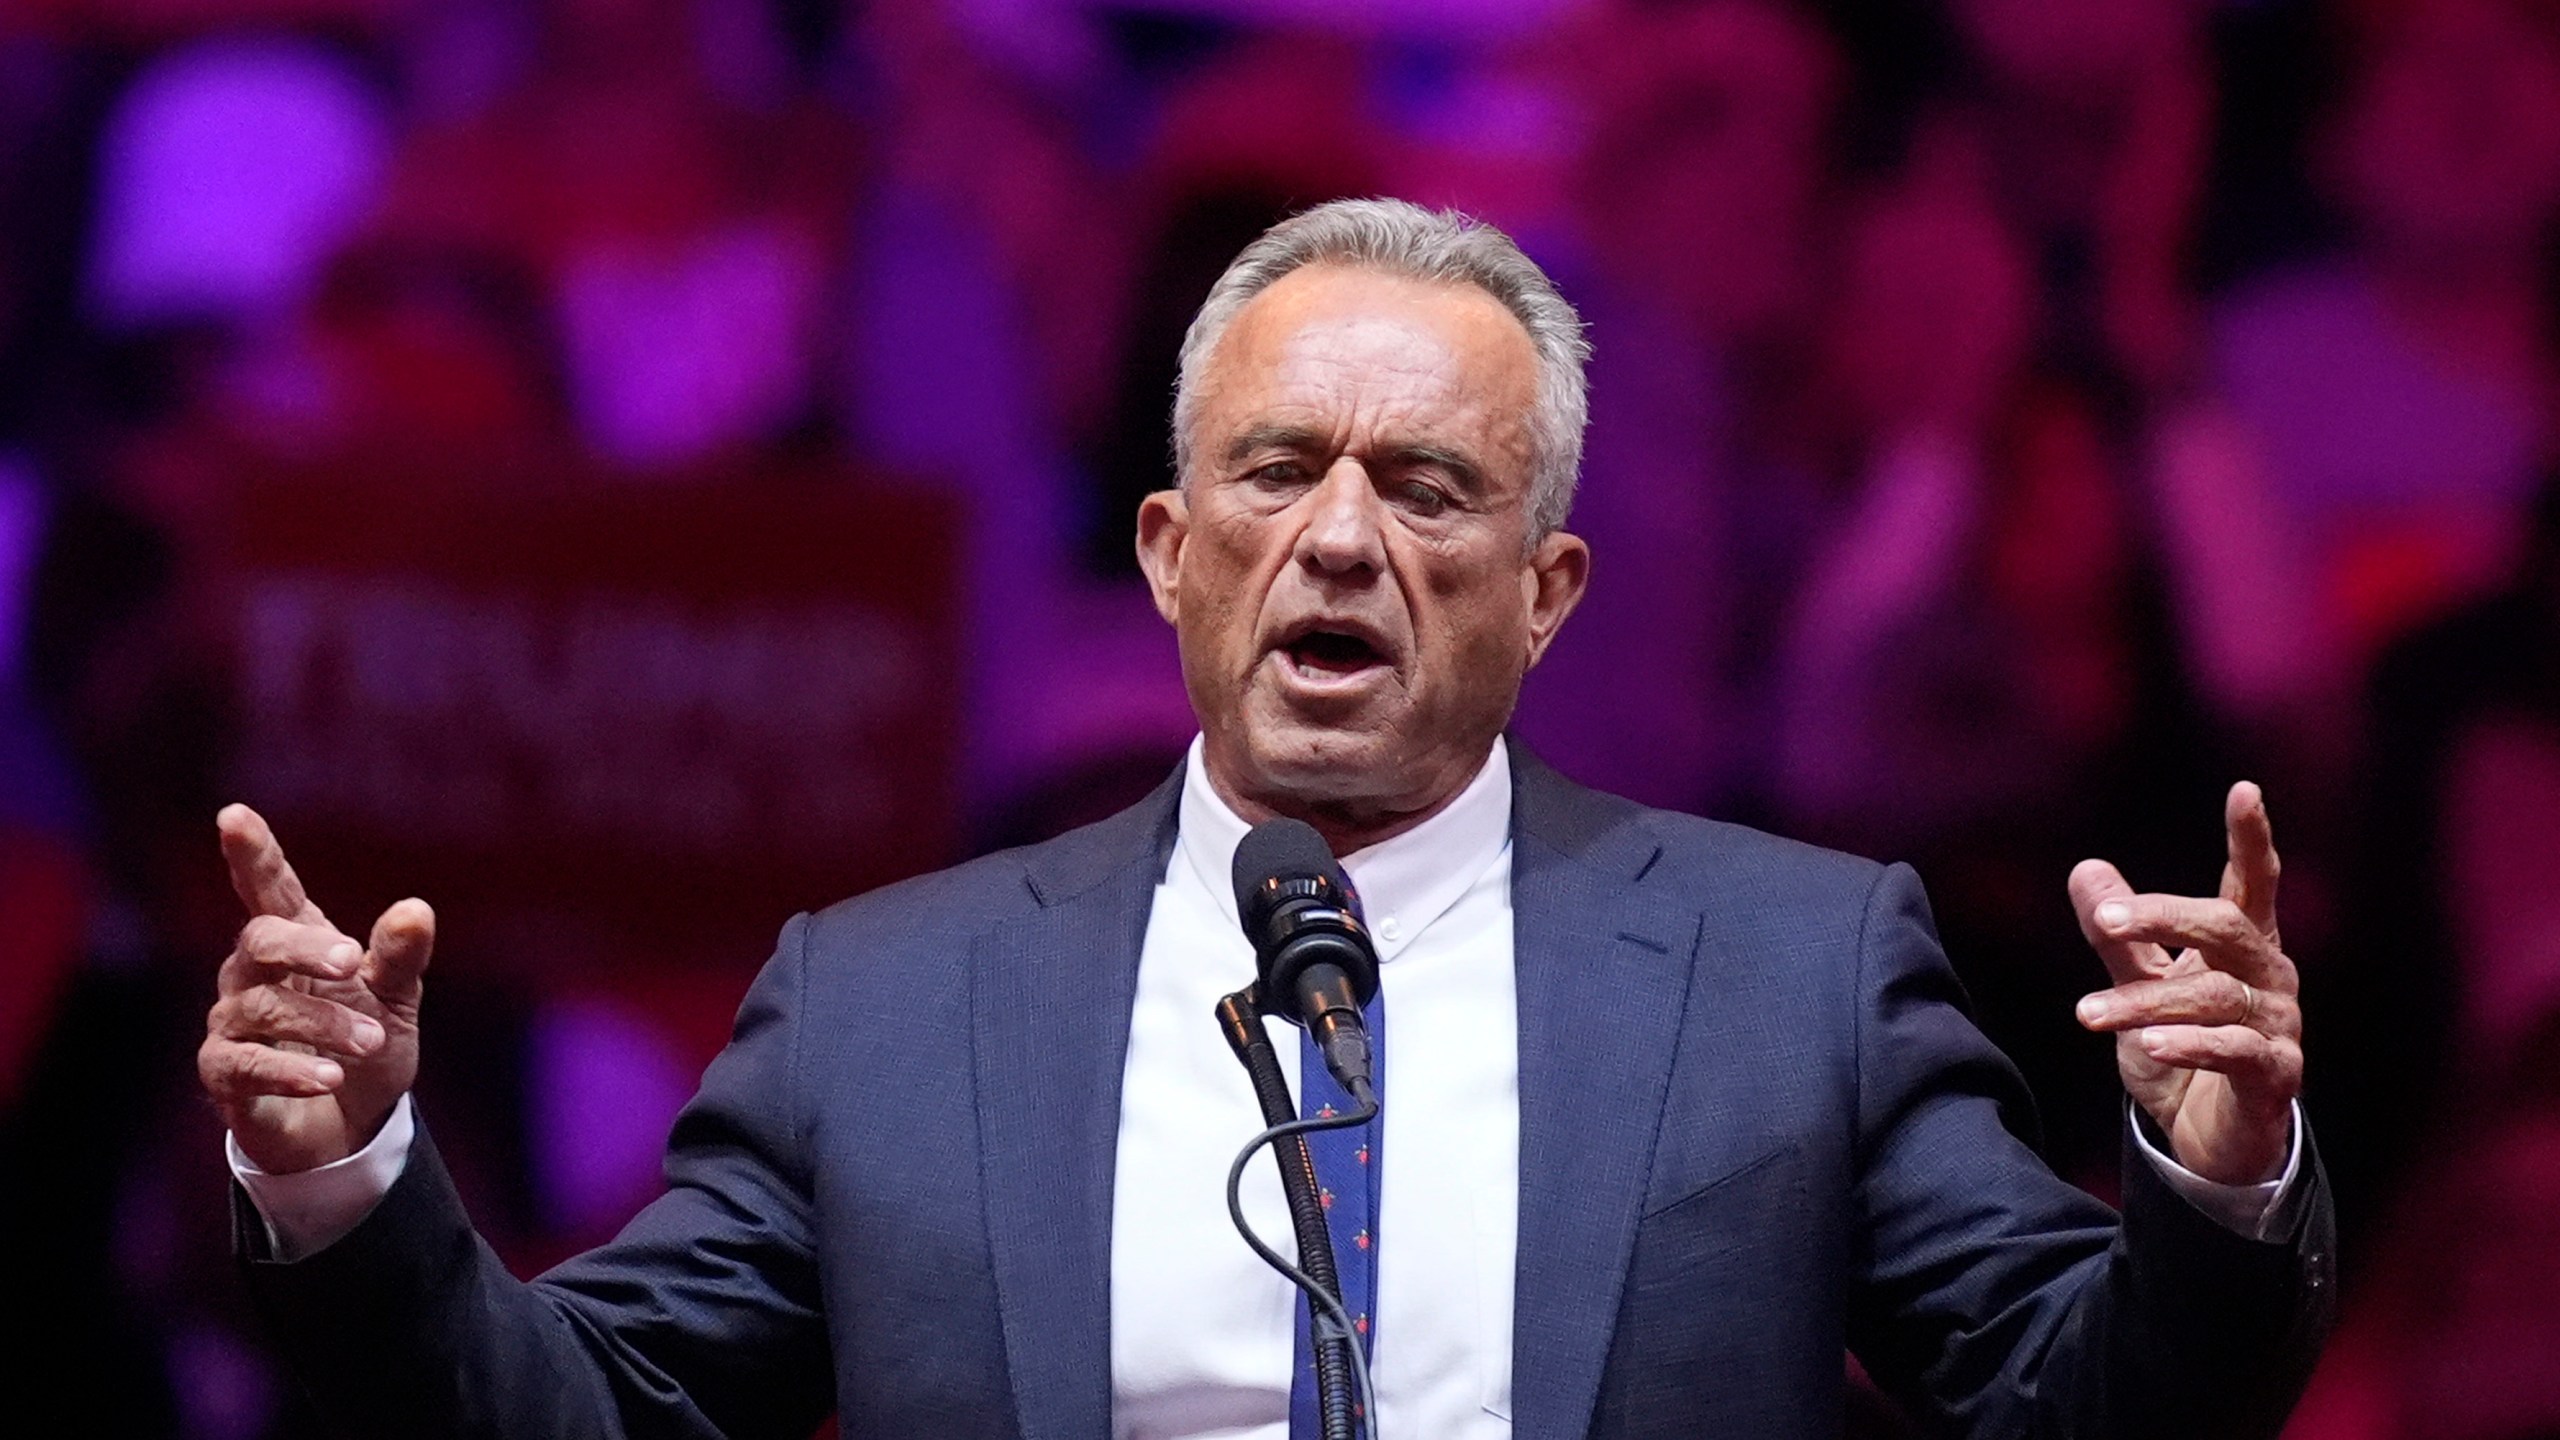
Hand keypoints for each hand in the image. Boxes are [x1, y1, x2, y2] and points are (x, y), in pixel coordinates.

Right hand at [198, 804, 431, 1174]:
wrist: (352, 1125)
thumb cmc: (366, 1044)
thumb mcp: (396, 999)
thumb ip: (401, 956)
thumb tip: (415, 908)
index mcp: (296, 942)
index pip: (269, 889)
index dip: (252, 854)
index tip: (234, 815)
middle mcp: (252, 976)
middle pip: (259, 940)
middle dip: (304, 947)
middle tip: (351, 961)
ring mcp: (232, 1024)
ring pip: (261, 1008)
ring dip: (323, 1026)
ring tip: (372, 1043)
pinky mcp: (224, 1076)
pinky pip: (243, 1065)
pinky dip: (289, 1071)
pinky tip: (330, 1078)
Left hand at [2068, 782, 2300, 1185]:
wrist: (2207, 1140)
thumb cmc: (2179, 1049)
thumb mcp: (2139, 985)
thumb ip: (2118, 936)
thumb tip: (2086, 868)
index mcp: (2243, 946)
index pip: (2252, 883)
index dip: (2251, 839)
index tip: (2244, 790)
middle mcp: (2270, 977)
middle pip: (2228, 927)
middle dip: (2166, 917)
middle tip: (2107, 919)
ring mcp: (2279, 1027)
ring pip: (2216, 996)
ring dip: (2145, 1003)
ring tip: (2086, 1016)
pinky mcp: (2278, 1077)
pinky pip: (2238, 1052)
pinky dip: (2191, 1046)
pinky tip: (2149, 1046)